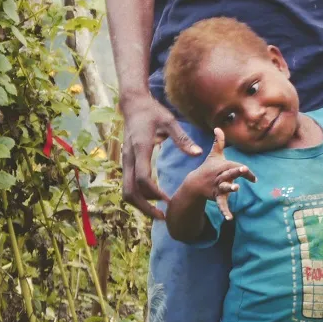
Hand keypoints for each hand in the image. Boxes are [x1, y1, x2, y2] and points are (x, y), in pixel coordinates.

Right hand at [120, 92, 201, 220]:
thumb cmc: (153, 112)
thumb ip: (183, 139)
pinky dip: (138, 196)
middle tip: (162, 216)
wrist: (133, 105)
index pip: (143, 178)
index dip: (154, 193)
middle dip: (144, 207)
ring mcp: (125, 161)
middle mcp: (129, 158)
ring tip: (158, 212)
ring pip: (126, 190)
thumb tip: (197, 153)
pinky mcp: (126, 162)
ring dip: (140, 204)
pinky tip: (153, 199)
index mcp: (140, 149)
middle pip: (130, 191)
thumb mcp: (169, 122)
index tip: (168, 201)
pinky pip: (128, 184)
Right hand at [180, 128, 255, 221]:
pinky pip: (221, 204)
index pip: (235, 166)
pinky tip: (229, 218)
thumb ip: (218, 142)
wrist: (195, 183)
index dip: (243, 169)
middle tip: (244, 169)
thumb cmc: (209, 168)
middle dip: (236, 171)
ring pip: (224, 187)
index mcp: (222, 166)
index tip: (249, 172)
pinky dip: (225, 211)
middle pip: (229, 173)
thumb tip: (218, 127)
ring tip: (236, 188)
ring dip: (230, 187)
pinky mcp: (217, 197)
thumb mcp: (214, 155)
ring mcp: (218, 187)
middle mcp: (220, 176)